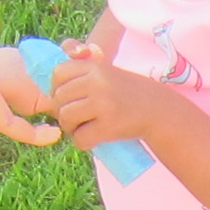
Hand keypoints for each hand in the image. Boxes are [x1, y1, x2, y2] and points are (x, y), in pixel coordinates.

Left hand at [52, 41, 172, 154]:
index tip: (69, 98)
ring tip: (83, 128)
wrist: (157, 110)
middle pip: (59, 98)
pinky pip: (80, 137)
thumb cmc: (125, 92)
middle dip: (62, 111)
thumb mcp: (105, 73)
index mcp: (95, 67)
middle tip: (77, 118)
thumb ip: (80, 68)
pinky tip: (93, 139)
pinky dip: (83, 142)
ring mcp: (103, 104)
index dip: (57, 88)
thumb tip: (52, 82)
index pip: (58, 73)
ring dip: (70, 128)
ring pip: (66, 118)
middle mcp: (98, 83)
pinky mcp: (109, 126)